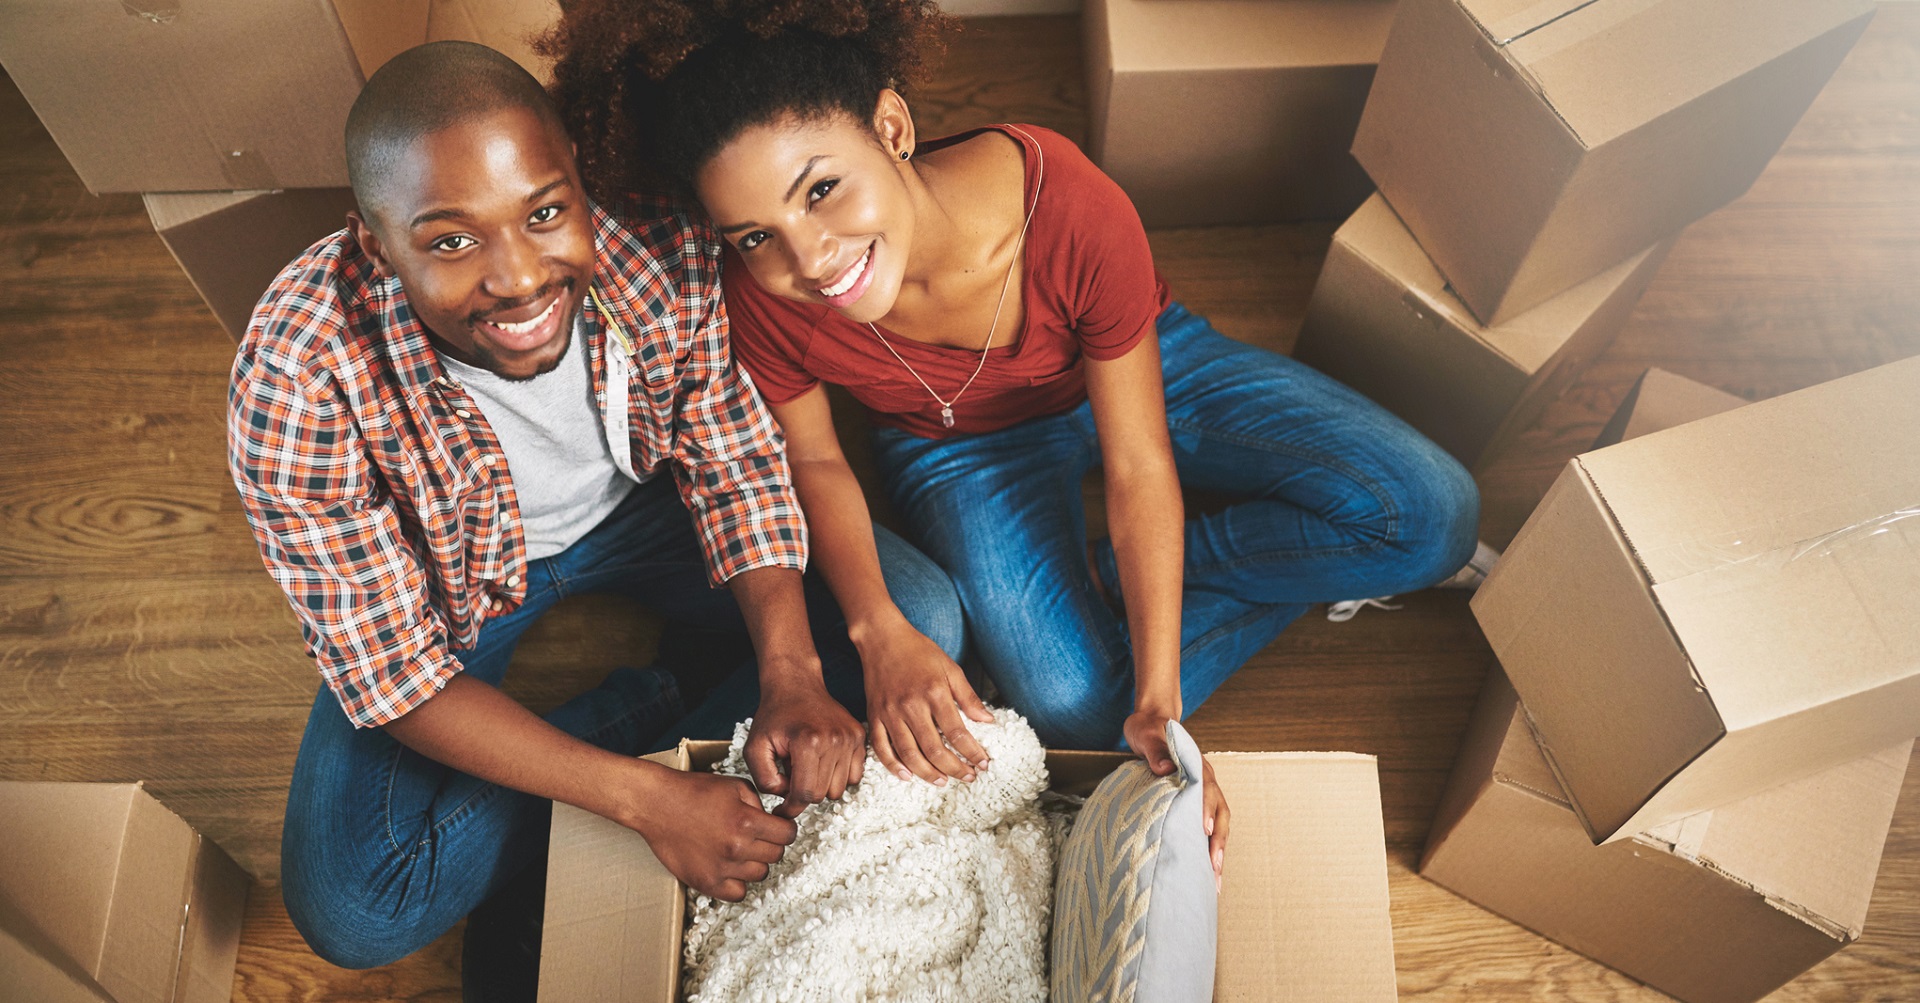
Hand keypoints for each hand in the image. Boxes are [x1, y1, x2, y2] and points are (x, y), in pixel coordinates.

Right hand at [626, 765, 796, 901]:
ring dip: (754, 863)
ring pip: (759, 875)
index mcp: (747, 821)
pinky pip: (738, 894)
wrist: (656, 804)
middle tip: (756, 836)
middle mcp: (737, 847)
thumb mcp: (735, 786)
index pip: (787, 835)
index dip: (785, 829)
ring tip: (740, 850)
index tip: (778, 828)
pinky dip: (738, 883)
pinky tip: (730, 868)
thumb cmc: (693, 791)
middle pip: (775, 856)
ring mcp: (721, 868)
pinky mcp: (705, 882)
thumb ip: (759, 805)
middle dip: (770, 844)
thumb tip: (772, 822)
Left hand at [746, 677, 866, 818]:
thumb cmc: (775, 714)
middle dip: (803, 792)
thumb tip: (785, 796)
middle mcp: (834, 740)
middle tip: (790, 776)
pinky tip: (822, 763)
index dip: (791, 808)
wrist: (796, 685)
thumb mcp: (755, 746)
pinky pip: (854, 775)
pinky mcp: (859, 737)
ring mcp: (850, 738)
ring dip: (821, 785)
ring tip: (806, 766)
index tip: (783, 809)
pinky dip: (838, 776)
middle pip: (822, 794)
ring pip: (839, 789)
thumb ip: (764, 779)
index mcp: (808, 742)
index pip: (804, 794)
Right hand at [858, 619, 993, 784]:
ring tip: (942, 782)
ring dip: (927, 773)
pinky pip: (881, 747)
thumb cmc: (919, 651)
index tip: (983, 764)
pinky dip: (893, 765)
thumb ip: (968, 697)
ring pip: (909, 754)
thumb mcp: (950, 668)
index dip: (972, 752)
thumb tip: (987, 721)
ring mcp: (890, 713)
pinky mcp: (874, 716)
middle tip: (968, 777)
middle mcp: (911, 706)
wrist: (882, 638)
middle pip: (934, 749)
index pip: (957, 732)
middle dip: (954, 768)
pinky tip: (907, 776)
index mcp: (934, 693)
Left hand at [1124, 710, 1229, 888]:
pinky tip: (1202, 869)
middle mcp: (1203, 781)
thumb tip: (1165, 769)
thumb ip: (1155, 750)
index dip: (1206, 811)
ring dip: (1217, 850)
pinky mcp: (1192, 803)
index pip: (1205, 790)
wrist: (1151, 723)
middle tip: (1214, 869)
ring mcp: (1200, 793)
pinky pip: (1204, 827)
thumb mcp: (1146, 735)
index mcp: (1195, 766)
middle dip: (1218, 842)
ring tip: (1214, 880)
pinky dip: (1206, 847)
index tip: (1204, 832)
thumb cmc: (1149, 730)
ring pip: (1216, 824)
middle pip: (1219, 814)